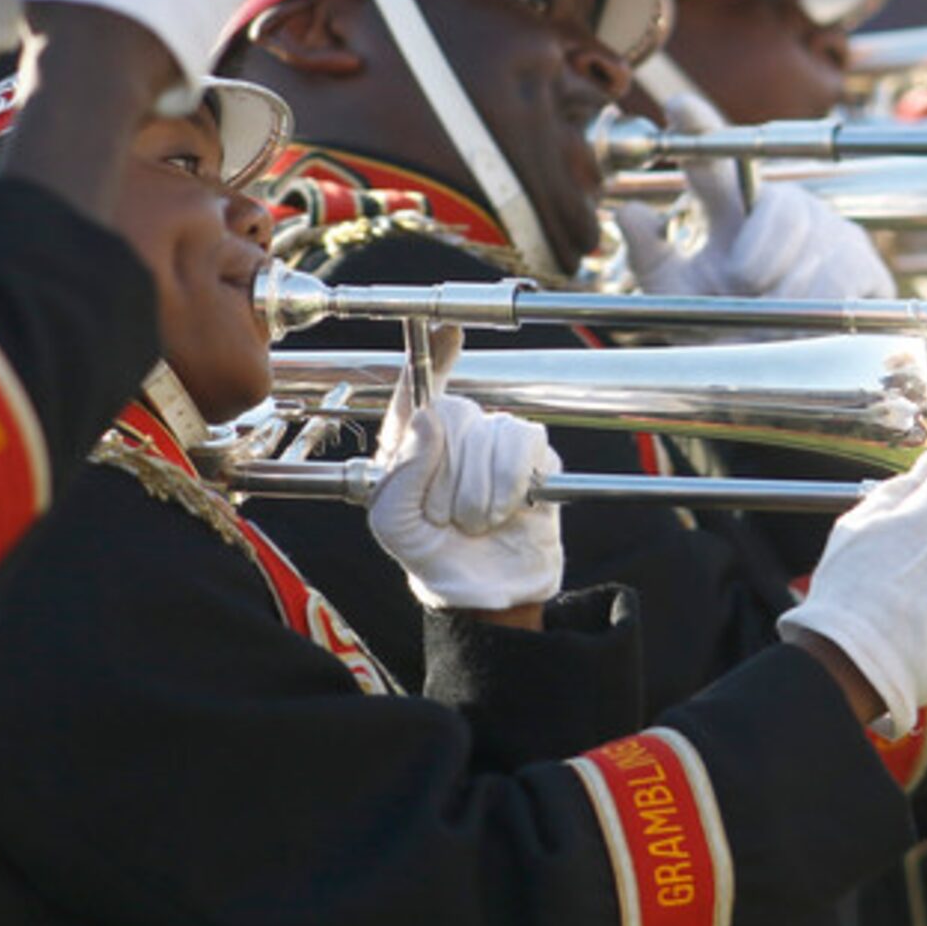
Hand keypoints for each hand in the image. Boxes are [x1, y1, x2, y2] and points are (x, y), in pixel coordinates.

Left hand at [366, 364, 562, 611]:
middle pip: (452, 414)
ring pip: (487, 435)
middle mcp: (453, 433)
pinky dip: (509, 484)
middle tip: (444, 515)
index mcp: (411, 441)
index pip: (418, 386)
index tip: (447, 331)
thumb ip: (401, 470)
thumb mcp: (392, 522)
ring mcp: (495, 441)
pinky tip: (506, 509)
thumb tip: (427, 415)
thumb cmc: (431, 555)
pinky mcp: (533, 456)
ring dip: (477, 492)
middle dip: (446, 477)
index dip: (431, 354)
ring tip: (473, 521)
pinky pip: (522, 446)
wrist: (482, 594)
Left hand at [618, 116, 894, 306]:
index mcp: (734, 207)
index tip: (677, 107)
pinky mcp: (865, 263)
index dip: (699, 126)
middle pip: (778, 207)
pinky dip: (815, 309)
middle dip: (753, 260)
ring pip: (809, 251)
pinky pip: (840, 278)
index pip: (714, 158)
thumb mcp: (681, 298)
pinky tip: (806, 324)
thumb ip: (652, 259)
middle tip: (740, 291)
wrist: (786, 374)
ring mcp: (830, 230)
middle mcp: (785, 206)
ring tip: (770, 321)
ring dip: (781, 297)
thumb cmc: (729, 325)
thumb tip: (628, 212)